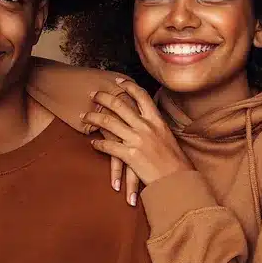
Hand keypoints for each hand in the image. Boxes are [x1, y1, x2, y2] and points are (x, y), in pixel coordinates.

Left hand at [81, 78, 193, 204]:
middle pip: (119, 104)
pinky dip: (98, 144)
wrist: (177, 181)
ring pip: (108, 122)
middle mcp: (146, 126)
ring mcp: (137, 140)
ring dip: (93, 117)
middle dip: (103, 96)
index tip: (118, 81)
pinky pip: (108, 146)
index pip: (141, 96)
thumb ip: (156, 127)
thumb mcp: (167, 137)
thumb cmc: (175, 162)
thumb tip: (148, 120)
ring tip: (84, 117)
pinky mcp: (130, 155)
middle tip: (92, 94)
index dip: (128, 86)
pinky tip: (93, 143)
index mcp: (157, 120)